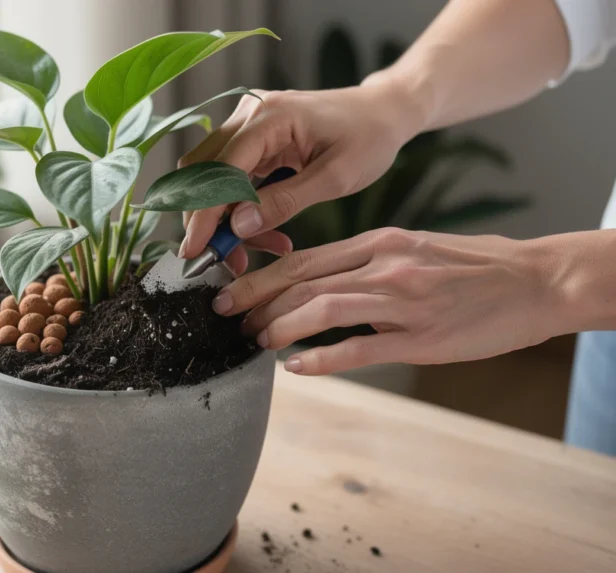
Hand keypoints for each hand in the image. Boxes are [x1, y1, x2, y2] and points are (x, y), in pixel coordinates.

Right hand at [178, 80, 426, 271]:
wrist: (382, 112)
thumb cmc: (369, 137)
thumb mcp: (336, 177)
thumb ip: (286, 202)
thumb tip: (238, 227)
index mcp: (270, 115)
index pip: (220, 169)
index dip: (204, 214)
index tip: (196, 251)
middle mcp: (248, 112)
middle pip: (202, 173)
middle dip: (210, 222)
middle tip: (232, 260)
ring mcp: (245, 122)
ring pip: (209, 178)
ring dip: (223, 218)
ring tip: (258, 247)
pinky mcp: (249, 136)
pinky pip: (226, 176)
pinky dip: (237, 207)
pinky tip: (263, 229)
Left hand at [211, 227, 571, 375]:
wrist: (536, 281)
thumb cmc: (474, 266)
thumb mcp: (415, 247)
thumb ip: (366, 261)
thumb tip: (318, 281)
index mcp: (380, 242)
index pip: (303, 257)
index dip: (259, 275)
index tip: (231, 289)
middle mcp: (385, 266)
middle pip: (301, 280)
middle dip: (254, 298)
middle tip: (225, 316)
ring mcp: (403, 302)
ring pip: (322, 309)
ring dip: (279, 326)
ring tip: (255, 339)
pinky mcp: (421, 338)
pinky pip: (360, 349)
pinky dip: (321, 359)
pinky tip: (295, 367)